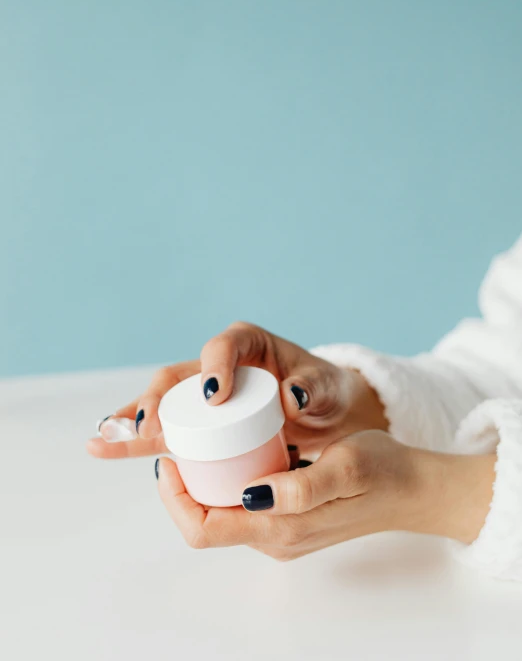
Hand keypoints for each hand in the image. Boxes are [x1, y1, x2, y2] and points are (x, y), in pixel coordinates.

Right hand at [87, 322, 386, 459]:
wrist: (323, 413)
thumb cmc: (324, 392)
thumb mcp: (325, 388)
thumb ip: (313, 388)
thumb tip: (294, 395)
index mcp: (248, 343)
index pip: (223, 346)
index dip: (213, 367)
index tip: (214, 397)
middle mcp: (217, 364)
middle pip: (178, 376)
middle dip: (158, 400)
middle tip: (151, 427)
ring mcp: (202, 392)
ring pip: (160, 403)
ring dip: (132, 421)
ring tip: (101, 438)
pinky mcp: (199, 420)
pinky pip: (164, 427)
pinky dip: (138, 437)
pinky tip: (106, 445)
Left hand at [155, 430, 495, 558]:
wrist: (415, 489)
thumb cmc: (385, 471)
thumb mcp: (347, 466)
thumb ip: (302, 487)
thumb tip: (252, 493)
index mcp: (281, 528)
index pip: (204, 529)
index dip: (176, 498)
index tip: (173, 458)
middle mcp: (275, 537)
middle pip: (206, 523)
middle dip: (183, 488)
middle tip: (182, 443)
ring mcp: (283, 532)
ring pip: (222, 515)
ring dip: (204, 485)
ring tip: (201, 442)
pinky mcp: (291, 520)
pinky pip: (243, 507)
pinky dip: (228, 483)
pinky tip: (234, 452)